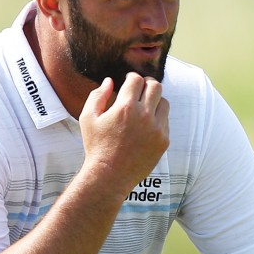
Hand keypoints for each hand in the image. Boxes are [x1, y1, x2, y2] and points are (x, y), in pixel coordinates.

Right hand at [79, 73, 169, 189]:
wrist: (110, 175)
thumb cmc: (96, 146)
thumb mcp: (88, 118)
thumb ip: (98, 95)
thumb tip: (110, 81)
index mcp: (125, 107)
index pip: (136, 79)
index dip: (131, 78)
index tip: (128, 82)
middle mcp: (144, 115)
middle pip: (155, 86)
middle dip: (147, 84)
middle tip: (140, 89)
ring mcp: (157, 129)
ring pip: (164, 102)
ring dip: (155, 101)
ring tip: (144, 107)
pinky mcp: (164, 141)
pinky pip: (166, 121)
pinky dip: (157, 119)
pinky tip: (146, 125)